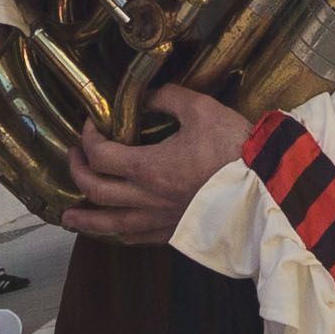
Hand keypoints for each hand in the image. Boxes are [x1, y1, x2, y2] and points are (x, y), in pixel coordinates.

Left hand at [66, 84, 251, 243]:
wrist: (266, 188)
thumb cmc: (235, 148)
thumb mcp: (201, 108)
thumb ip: (169, 97)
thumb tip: (149, 94)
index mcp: (148, 167)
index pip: (100, 155)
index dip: (88, 139)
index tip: (91, 126)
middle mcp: (147, 198)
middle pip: (96, 190)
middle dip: (78, 172)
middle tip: (75, 158)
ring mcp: (161, 219)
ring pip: (111, 225)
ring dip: (86, 219)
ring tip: (68, 217)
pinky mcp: (177, 232)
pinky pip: (139, 239)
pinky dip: (120, 234)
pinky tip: (115, 231)